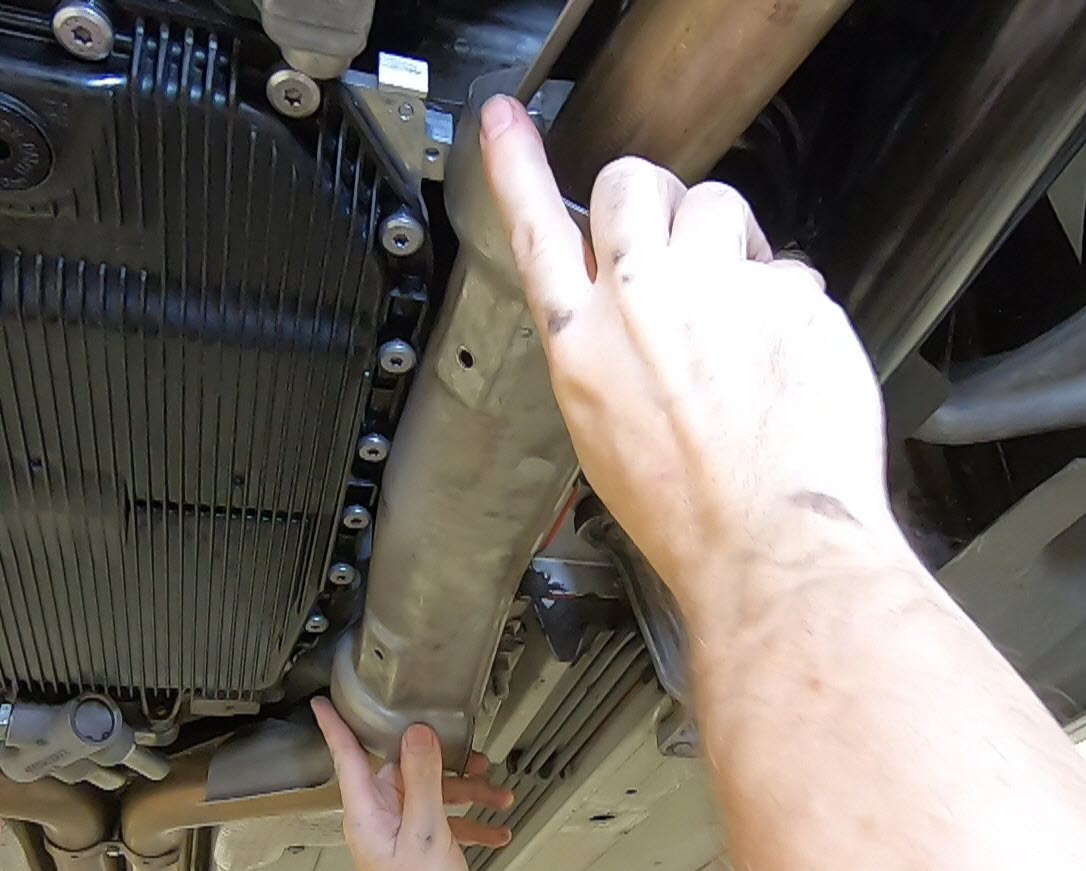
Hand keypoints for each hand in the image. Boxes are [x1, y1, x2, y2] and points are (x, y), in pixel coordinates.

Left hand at [312, 699, 513, 870]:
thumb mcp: (425, 831)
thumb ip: (421, 780)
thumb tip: (417, 734)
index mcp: (368, 812)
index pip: (347, 757)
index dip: (335, 727)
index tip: (323, 703)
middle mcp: (381, 818)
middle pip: (410, 771)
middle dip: (449, 765)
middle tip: (477, 757)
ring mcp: (400, 832)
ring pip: (435, 795)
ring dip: (471, 795)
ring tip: (499, 795)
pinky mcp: (420, 846)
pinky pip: (446, 822)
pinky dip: (472, 823)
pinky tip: (496, 829)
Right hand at [478, 95, 890, 610]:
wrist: (771, 545)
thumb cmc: (687, 511)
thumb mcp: (603, 433)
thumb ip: (604, 352)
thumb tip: (623, 308)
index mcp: (585, 345)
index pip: (538, 230)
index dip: (517, 167)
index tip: (507, 124)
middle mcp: (642, 304)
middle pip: (634, 184)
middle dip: (654, 196)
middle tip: (676, 235)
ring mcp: (718, 292)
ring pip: (718, 204)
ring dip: (728, 240)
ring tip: (738, 309)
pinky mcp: (787, 296)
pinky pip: (787, 266)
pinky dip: (787, 300)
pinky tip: (783, 356)